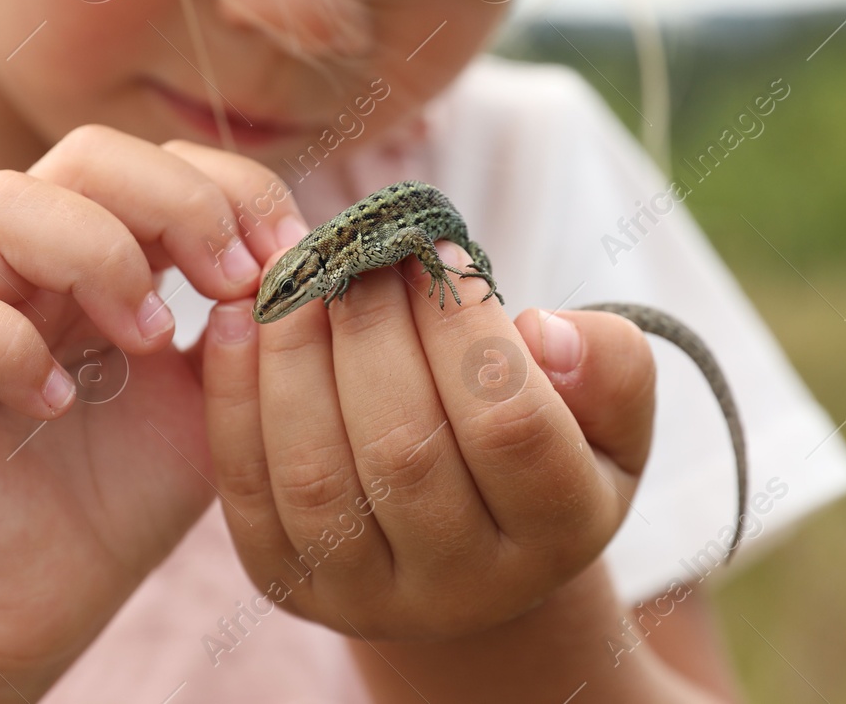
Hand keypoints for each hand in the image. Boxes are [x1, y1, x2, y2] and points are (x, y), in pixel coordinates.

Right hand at [0, 126, 303, 690]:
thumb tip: (301, 260)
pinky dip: (6, 347)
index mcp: (102, 254)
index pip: (159, 160)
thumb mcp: (215, 406)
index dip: (231, 189)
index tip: (288, 259)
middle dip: (175, 203)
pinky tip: (58, 404)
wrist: (37, 607)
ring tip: (150, 340)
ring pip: (0, 205)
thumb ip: (252, 331)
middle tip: (231, 284)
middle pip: (85, 154)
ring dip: (97, 257)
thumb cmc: (122, 496)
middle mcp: (24, 263)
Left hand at [202, 239, 657, 640]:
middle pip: (404, 450)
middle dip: (372, 327)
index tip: (439, 249)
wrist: (471, 546)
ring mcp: (366, 597)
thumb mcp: (610, 412)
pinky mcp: (288, 584)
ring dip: (295, 355)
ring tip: (298, 273)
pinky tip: (240, 320)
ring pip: (316, 475)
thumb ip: (609, 366)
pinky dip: (235, 396)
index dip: (468, 328)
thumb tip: (541, 332)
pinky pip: (249, 489)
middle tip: (358, 248)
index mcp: (559, 535)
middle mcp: (463, 587)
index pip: (510, 426)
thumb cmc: (550, 446)